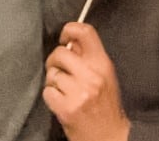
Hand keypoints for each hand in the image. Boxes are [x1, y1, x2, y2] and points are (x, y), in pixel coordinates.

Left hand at [44, 22, 129, 140]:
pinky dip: (50, 96)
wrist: (110, 138)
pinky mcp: (66, 108)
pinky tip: (60, 102)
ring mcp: (78, 92)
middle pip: (60, 52)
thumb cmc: (106, 106)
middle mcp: (91, 76)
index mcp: (102, 64)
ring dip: (53, 81)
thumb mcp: (105, 76)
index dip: (69, 29)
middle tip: (60, 70)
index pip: (85, 32)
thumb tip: (69, 41)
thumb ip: (89, 57)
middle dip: (55, 61)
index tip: (64, 38)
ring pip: (52, 73)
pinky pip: (47, 91)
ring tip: (64, 91)